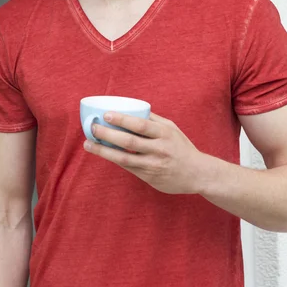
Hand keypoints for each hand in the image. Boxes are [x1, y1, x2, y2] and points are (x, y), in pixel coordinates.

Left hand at [83, 112, 203, 194]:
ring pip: (124, 158)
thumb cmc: (182, 147)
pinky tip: (103, 153)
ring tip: (89, 144)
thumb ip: (154, 120)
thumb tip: (133, 108)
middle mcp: (159, 149)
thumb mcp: (172, 129)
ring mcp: (153, 165)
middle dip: (108, 134)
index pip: (140, 125)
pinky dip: (114, 159)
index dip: (122, 119)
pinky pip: (128, 167)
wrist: (197, 174)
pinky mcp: (149, 177)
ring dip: (104, 151)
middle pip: (129, 141)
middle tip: (93, 128)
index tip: (106, 114)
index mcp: (165, 133)